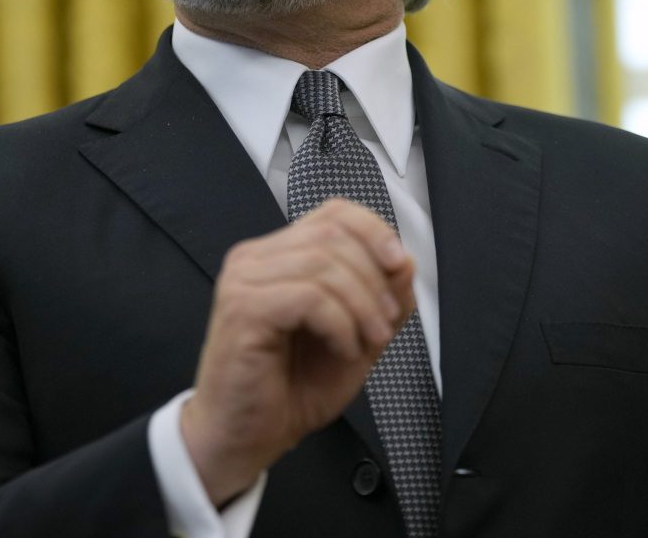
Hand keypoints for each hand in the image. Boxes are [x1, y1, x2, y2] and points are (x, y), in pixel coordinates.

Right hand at [179, 198, 414, 505]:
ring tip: (366, 343)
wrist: (247, 437)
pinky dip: (340, 325)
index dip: (375, 231)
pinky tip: (342, 349)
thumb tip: (405, 263)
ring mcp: (244, 280)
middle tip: (384, 325)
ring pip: (325, 264)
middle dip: (375, 280)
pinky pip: (310, 297)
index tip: (400, 266)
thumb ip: (382, 299)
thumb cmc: (290, 388)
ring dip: (361, 307)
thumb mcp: (357, 337)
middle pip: (334, 235)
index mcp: (279, 255)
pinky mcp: (242, 308)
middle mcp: (255, 258)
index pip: (335, 211)